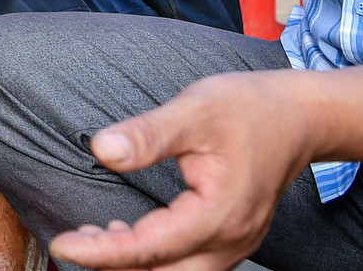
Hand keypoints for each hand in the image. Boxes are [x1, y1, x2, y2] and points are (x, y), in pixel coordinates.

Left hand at [48, 71, 312, 270]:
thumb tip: (102, 150)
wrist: (299, 116)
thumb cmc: (249, 108)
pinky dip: (155, 260)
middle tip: (75, 243)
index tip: (63, 244)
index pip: (149, 249)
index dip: (101, 251)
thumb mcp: (194, 110)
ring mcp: (234, 244)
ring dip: (135, 266)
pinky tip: (127, 234)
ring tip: (95, 237)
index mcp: (219, 215)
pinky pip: (189, 265)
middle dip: (116, 267)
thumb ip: (147, 134)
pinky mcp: (232, 239)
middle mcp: (230, 241)